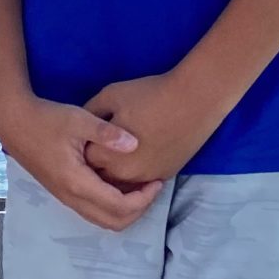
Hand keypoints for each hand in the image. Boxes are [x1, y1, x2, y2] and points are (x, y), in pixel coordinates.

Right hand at [0, 93, 162, 231]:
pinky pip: (92, 211)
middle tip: (153, 187)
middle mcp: (71, 197)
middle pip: (113, 222)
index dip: (143, 199)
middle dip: (138, 210)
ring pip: (102, 220)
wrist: (14, 121)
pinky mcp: (63, 192)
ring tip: (140, 186)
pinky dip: (111, 206)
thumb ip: (107, 132)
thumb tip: (135, 143)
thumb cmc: (46, 118)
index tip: (157, 181)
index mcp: (77, 182)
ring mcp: (65, 197)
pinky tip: (119, 182)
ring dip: (125, 210)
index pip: (119, 206)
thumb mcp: (79, 119)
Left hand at [83, 72, 221, 189]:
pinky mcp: (165, 176)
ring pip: (122, 185)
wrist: (194, 98)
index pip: (84, 162)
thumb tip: (83, 126)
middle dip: (98, 164)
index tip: (86, 136)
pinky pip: (142, 183)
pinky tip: (136, 154)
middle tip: (100, 143)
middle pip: (101, 178)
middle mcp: (125, 174)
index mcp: (108, 156)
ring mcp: (147, 178)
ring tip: (117, 150)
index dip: (83, 148)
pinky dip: (136, 174)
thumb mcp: (110, 95)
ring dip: (116, 172)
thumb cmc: (150, 94)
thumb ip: (90, 114)